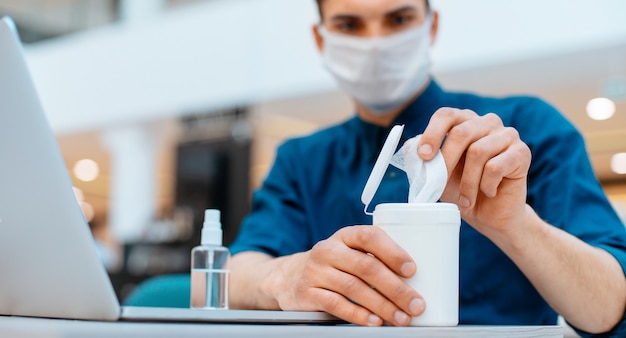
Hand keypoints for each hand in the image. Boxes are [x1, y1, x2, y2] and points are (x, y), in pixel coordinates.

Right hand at [262, 225, 425, 325]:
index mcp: (345, 236)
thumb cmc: (332, 266)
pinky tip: (373, 321)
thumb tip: (414, 282)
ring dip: (382, 305)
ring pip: (354, 288)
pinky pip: (335, 304)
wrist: (287, 278)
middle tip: (415, 304)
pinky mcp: (307, 292)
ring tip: (400, 318)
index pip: (370, 236)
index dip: (392, 251)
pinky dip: (357, 314)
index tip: (412, 269)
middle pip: (366, 267)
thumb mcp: (348, 254)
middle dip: (396, 288)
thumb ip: (372, 259)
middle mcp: (329, 250)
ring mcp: (316, 270)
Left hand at [417, 108, 531, 235]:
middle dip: (447, 161)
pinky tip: (488, 192)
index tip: (423, 156)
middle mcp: (486, 122)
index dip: (432, 134)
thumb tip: (409, 147)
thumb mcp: (435, 175)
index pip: (446, 115)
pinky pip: (496, 166)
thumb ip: (422, 160)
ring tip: (466, 197)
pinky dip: (486, 185)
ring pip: (478, 151)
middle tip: (440, 184)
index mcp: (464, 122)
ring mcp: (507, 135)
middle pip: (461, 132)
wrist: (490, 214)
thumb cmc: (461, 189)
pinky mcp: (522, 152)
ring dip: (467, 182)